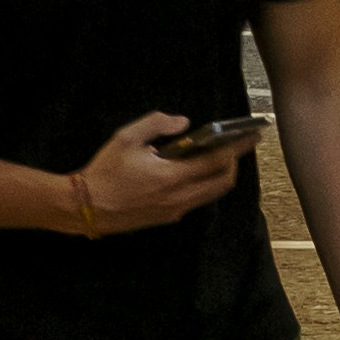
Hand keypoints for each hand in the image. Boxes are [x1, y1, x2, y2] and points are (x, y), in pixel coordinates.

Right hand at [68, 108, 248, 237]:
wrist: (87, 206)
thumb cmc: (105, 171)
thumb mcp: (126, 137)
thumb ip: (157, 124)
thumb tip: (182, 122)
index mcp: (172, 176)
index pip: (216, 162)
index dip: (237, 148)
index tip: (252, 137)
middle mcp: (179, 197)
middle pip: (222, 183)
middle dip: (234, 163)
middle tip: (238, 147)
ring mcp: (175, 210)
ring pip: (210, 194)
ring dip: (220, 176)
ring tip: (220, 157)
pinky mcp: (167, 217)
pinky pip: (195, 200)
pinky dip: (203, 185)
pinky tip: (193, 172)